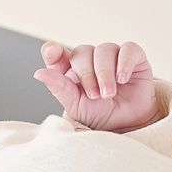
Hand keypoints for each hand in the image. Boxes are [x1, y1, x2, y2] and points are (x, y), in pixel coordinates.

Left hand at [34, 40, 160, 132]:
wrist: (126, 122)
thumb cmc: (98, 114)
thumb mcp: (75, 105)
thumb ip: (59, 88)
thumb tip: (39, 73)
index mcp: (70, 72)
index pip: (58, 56)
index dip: (53, 51)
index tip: (50, 51)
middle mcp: (89, 60)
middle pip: (82, 52)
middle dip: (87, 75)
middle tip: (94, 95)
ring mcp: (111, 56)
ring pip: (104, 49)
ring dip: (105, 73)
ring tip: (108, 94)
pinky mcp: (133, 56)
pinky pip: (128, 49)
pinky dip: (124, 63)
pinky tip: (122, 79)